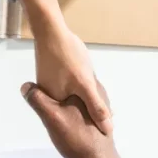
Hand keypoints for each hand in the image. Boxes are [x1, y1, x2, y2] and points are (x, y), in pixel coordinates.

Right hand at [18, 0, 112, 134]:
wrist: (51, 29)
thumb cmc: (68, 58)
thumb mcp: (85, 84)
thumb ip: (96, 106)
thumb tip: (108, 129)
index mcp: (54, 104)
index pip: (79, 119)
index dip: (94, 123)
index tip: (108, 126)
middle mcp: (49, 97)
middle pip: (75, 108)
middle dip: (89, 110)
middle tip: (108, 112)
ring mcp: (49, 85)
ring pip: (73, 96)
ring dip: (84, 96)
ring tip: (98, 95)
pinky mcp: (52, 74)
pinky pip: (70, 85)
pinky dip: (78, 84)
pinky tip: (85, 77)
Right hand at [20, 82, 131, 157]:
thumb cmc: (76, 137)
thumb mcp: (51, 116)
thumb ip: (37, 99)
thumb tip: (26, 85)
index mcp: (88, 89)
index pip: (69, 74)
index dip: (53, 78)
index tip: (44, 84)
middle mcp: (99, 95)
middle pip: (73, 87)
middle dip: (60, 93)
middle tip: (49, 106)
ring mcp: (102, 109)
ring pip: (78, 100)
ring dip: (67, 104)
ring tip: (58, 117)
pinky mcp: (100, 121)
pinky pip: (83, 111)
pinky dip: (74, 114)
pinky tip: (69, 125)